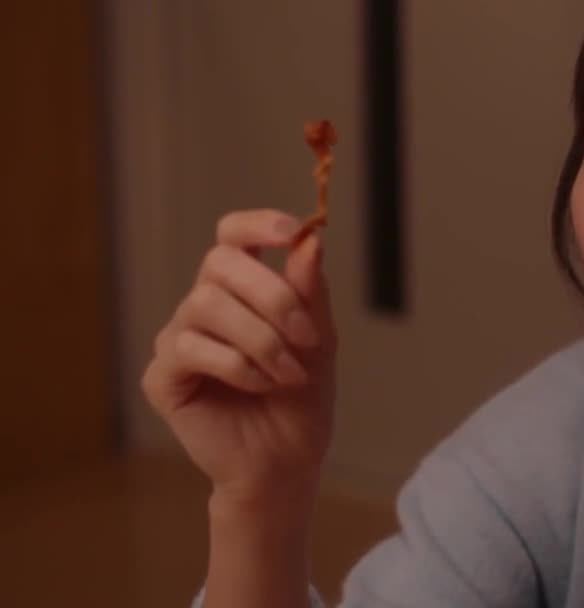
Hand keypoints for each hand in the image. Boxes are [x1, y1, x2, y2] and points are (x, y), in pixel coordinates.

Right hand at [142, 209, 337, 505]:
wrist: (287, 462)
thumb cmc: (302, 400)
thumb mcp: (319, 340)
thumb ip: (311, 293)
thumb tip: (309, 242)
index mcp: (241, 290)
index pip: (232, 236)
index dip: (257, 224)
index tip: (291, 230)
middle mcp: (203, 306)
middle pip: (220, 263)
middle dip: (273, 296)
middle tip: (308, 337)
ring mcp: (177, 339)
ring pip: (206, 304)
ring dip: (261, 338)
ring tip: (289, 373)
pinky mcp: (162, 377)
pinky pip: (191, 348)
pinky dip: (238, 365)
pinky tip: (261, 386)